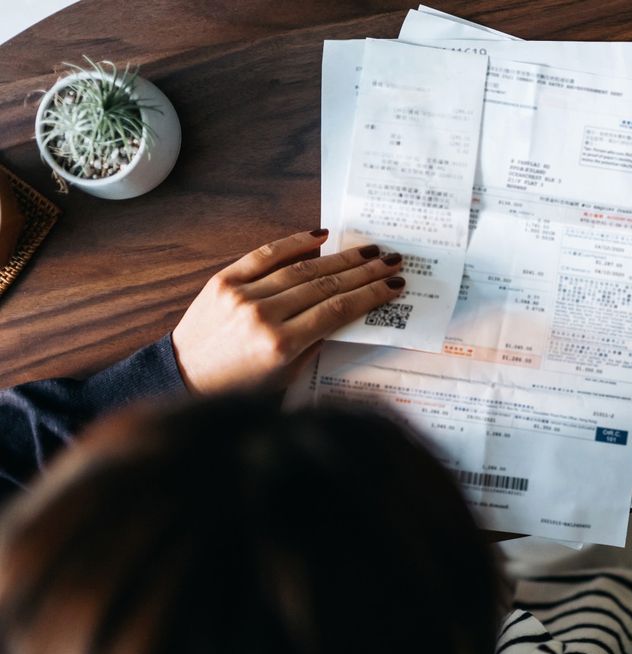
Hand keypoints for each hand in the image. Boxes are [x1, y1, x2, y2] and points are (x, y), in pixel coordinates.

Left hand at [171, 229, 404, 393]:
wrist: (184, 377)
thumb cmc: (239, 386)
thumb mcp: (286, 375)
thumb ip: (316, 342)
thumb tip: (347, 310)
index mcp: (281, 345)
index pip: (337, 310)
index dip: (370, 295)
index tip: (394, 285)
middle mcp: (262, 316)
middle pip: (326, 286)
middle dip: (364, 272)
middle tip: (391, 261)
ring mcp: (242, 295)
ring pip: (302, 269)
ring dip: (340, 258)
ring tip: (368, 250)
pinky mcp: (224, 280)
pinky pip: (264, 255)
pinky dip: (294, 242)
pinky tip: (321, 236)